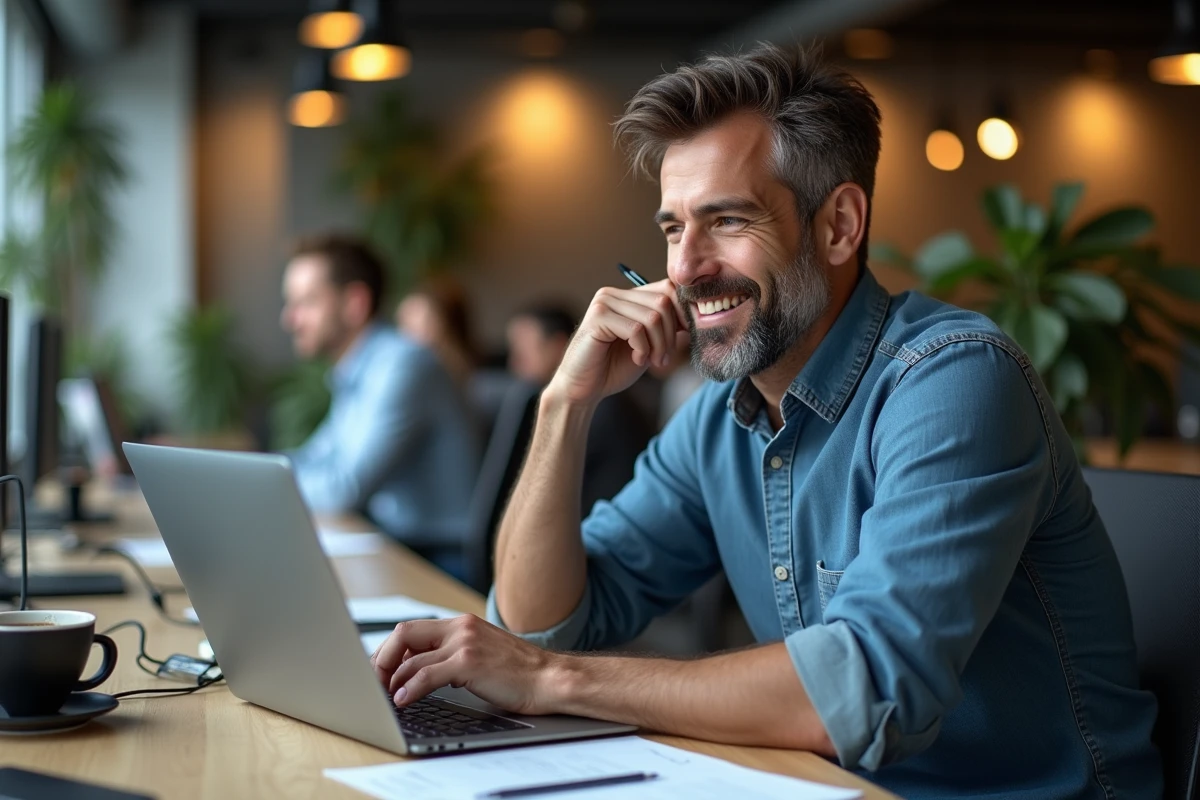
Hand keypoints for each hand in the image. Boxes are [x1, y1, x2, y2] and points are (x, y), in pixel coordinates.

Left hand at [369, 615, 562, 714]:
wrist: (550, 679)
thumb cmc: (519, 673)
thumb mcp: (481, 654)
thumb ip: (453, 655)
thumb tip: (420, 672)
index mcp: (462, 623)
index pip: (411, 629)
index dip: (390, 651)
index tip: (383, 672)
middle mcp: (461, 627)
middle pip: (403, 634)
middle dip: (383, 660)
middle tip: (377, 683)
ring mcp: (464, 643)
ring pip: (411, 657)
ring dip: (392, 680)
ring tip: (386, 697)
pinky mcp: (469, 662)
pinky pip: (426, 674)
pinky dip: (409, 688)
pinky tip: (404, 700)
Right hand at [547, 279, 688, 405]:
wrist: (583, 388)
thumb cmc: (615, 367)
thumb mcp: (650, 344)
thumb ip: (668, 327)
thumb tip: (698, 315)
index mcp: (627, 296)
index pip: (668, 288)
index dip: (682, 313)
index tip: (684, 338)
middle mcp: (614, 293)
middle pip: (664, 301)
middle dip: (670, 334)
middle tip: (664, 359)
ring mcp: (604, 303)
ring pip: (653, 316)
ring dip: (659, 345)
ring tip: (653, 361)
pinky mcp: (597, 318)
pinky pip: (636, 329)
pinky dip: (643, 348)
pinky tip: (636, 359)